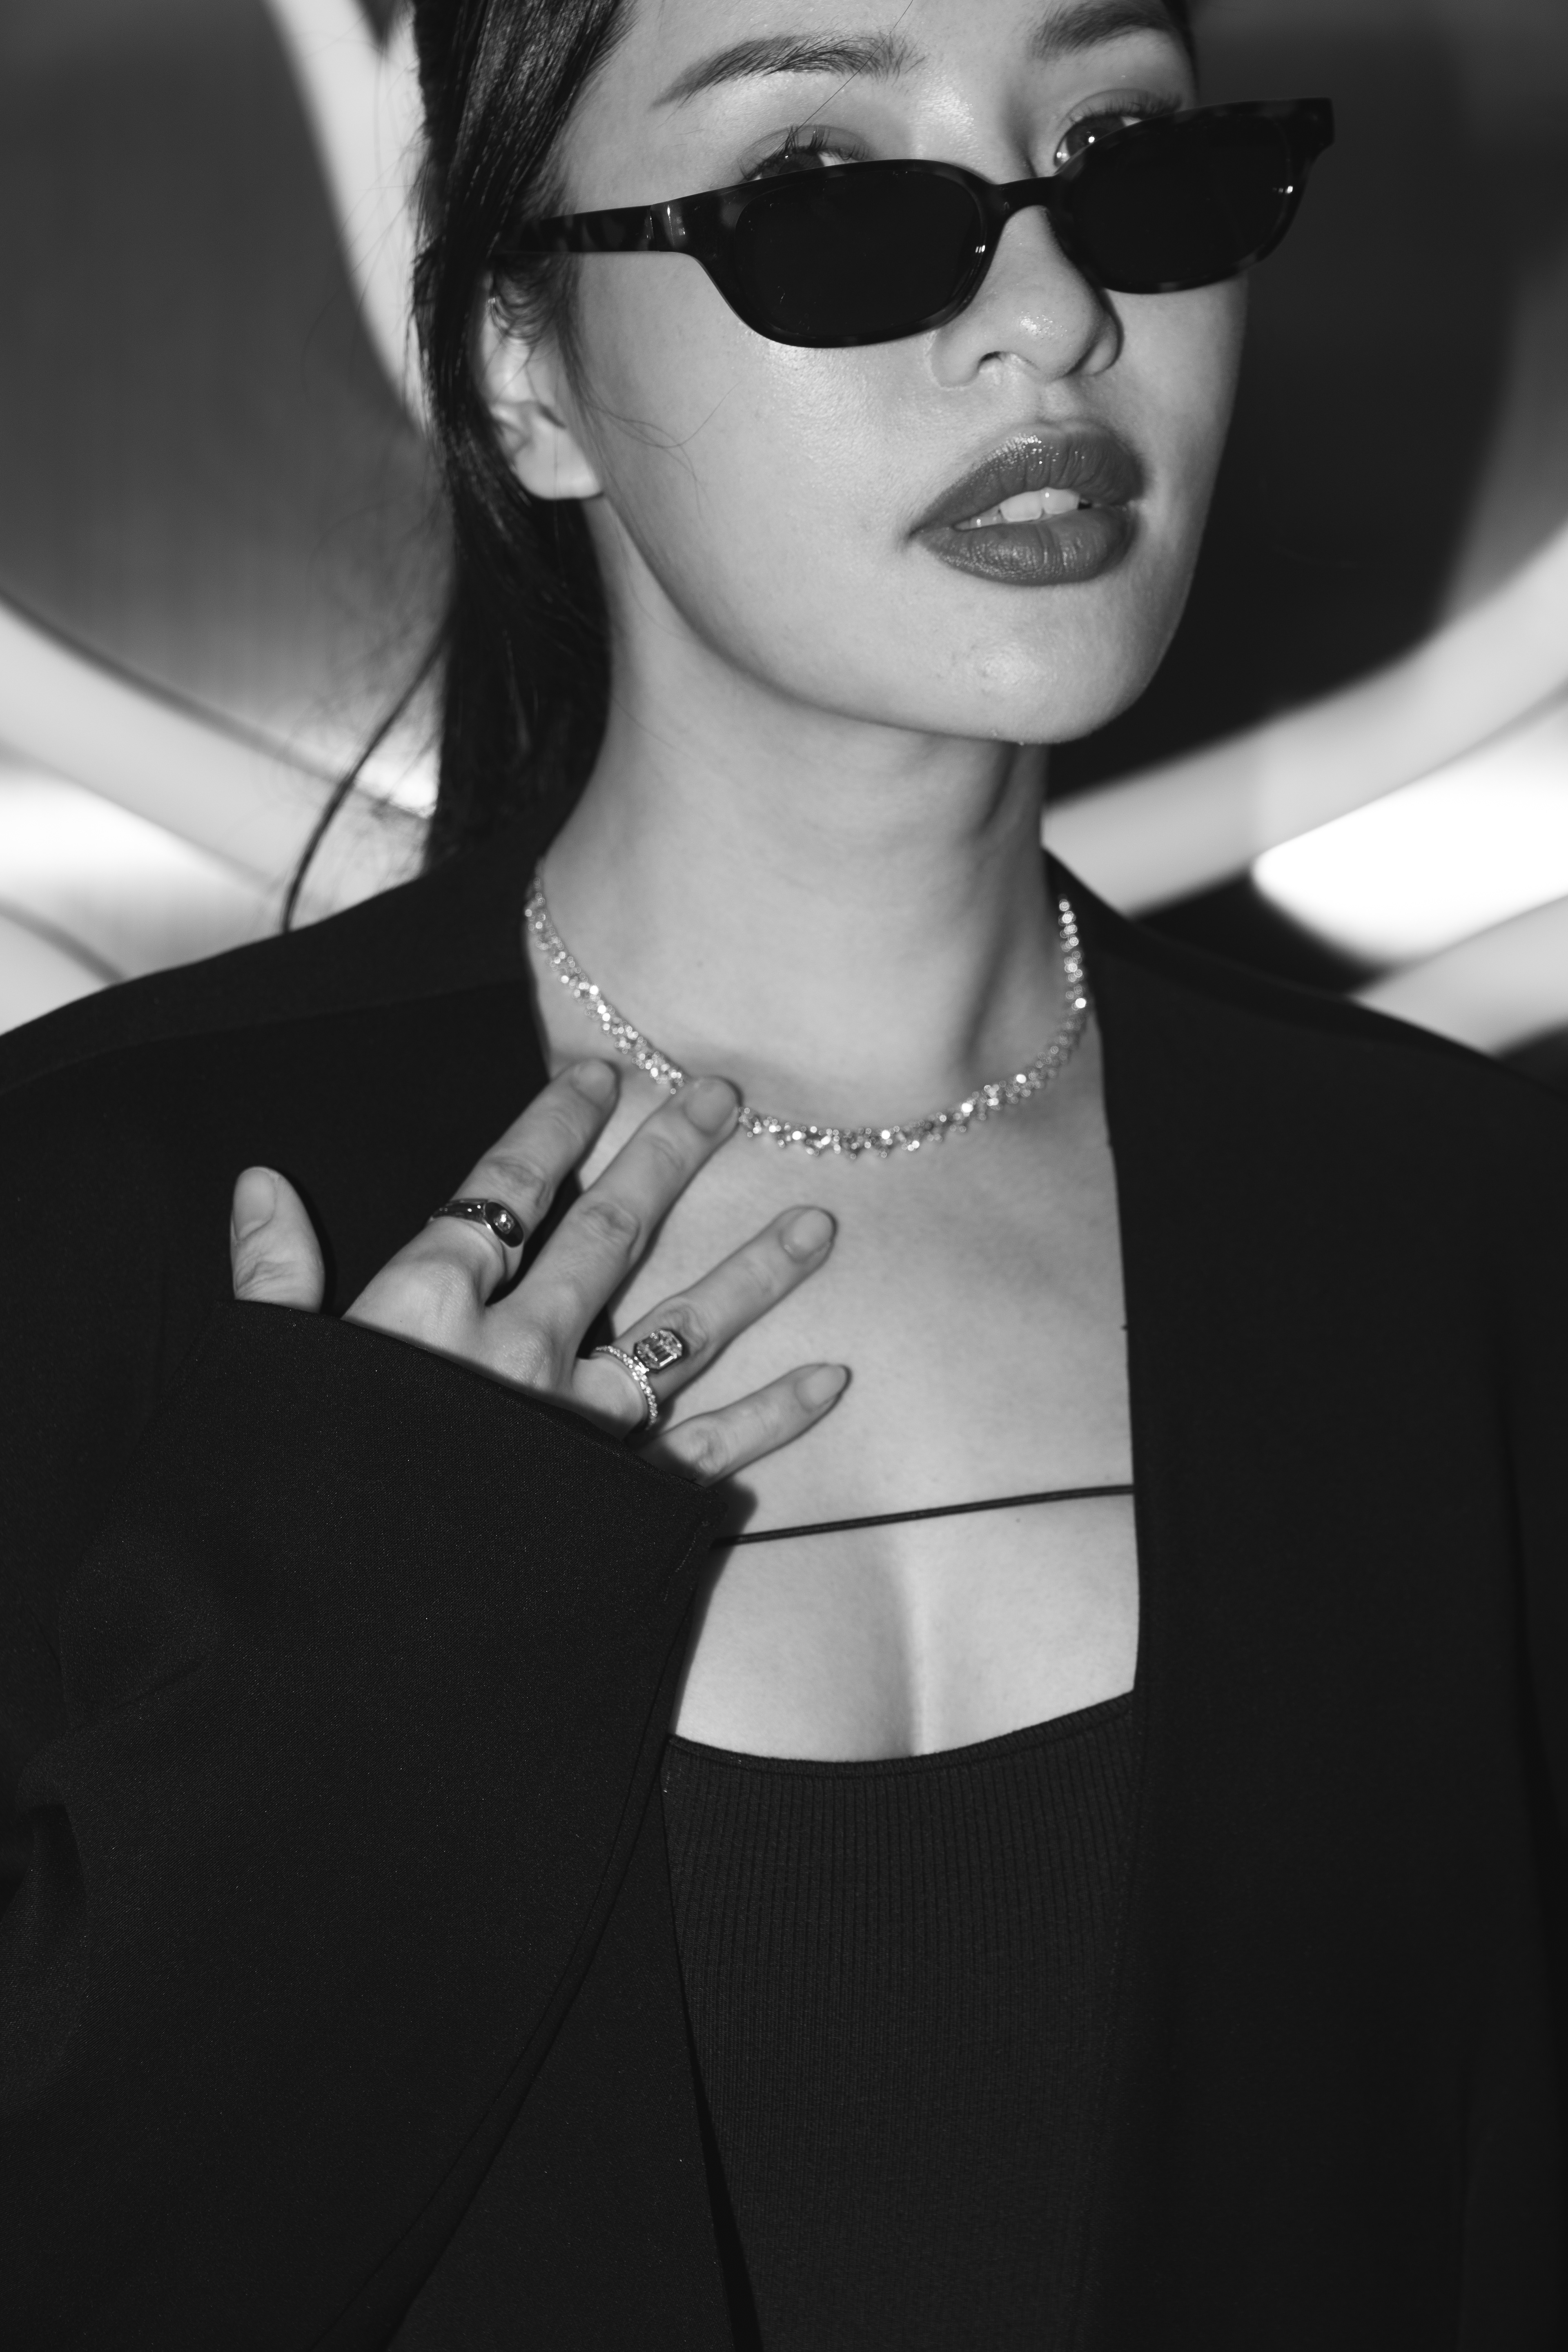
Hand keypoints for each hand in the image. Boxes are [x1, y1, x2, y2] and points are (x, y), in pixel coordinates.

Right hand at [229, 1059, 845, 1482]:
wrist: (343, 1652)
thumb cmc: (296, 1511)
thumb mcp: (271, 1386)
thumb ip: (276, 1282)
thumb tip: (262, 1186)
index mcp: (430, 1311)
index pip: (503, 1191)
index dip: (551, 1126)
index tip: (597, 1076)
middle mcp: (522, 1354)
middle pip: (609, 1234)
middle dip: (668, 1157)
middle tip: (724, 1097)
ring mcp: (581, 1427)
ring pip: (686, 1329)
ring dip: (756, 1274)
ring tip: (819, 1223)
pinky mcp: (621, 1503)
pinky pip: (711, 1449)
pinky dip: (775, 1416)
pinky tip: (832, 1378)